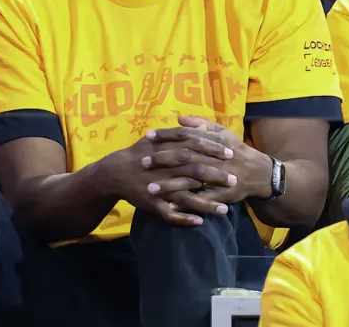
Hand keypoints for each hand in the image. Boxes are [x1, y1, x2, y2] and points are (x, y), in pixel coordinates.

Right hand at [101, 131, 236, 226]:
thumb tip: (203, 126)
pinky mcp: (152, 204)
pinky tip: (200, 222)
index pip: (194, 146)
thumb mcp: (158, 138)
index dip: (213, 150)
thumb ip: (181, 133)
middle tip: (234, 180)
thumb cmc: (140, 152)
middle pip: (194, 171)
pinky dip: (184, 219)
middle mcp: (165, 169)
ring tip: (225, 210)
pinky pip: (170, 214)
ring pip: (185, 197)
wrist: (114, 172)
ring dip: (206, 204)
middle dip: (215, 176)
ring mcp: (159, 188)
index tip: (231, 154)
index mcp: (167, 150)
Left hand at [146, 116, 272, 213]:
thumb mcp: (222, 132)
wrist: (258, 172)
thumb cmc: (236, 150)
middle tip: (142, 162)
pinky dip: (185, 204)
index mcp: (212, 141)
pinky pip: (200, 201)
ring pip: (190, 180)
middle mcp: (213, 158)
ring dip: (169, 185)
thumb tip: (179, 118)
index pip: (185, 135)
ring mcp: (216, 177)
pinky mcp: (219, 194)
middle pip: (184, 157)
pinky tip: (169, 207)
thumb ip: (201, 125)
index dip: (166, 136)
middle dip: (162, 160)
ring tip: (149, 188)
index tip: (147, 137)